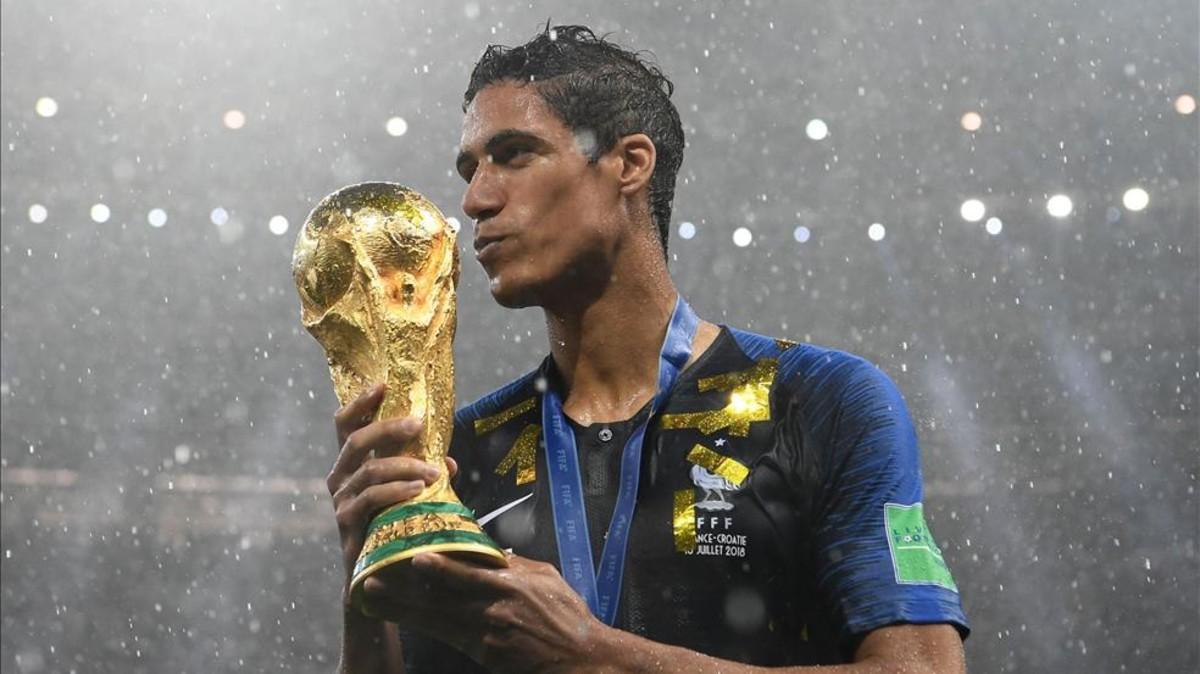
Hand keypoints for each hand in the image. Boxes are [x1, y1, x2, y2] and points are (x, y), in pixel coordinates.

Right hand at [326, 383, 458, 598]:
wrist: (378, 575)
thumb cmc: (394, 527)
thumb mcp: (411, 495)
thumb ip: (425, 474)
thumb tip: (450, 461)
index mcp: (352, 464)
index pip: (346, 425)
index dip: (360, 402)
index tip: (381, 384)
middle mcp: (341, 477)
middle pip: (356, 440)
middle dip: (388, 427)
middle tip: (418, 423)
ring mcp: (341, 500)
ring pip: (369, 470)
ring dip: (405, 466)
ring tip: (433, 472)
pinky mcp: (347, 523)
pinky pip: (371, 499)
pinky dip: (396, 490)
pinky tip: (418, 491)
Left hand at [363, 553, 609, 673]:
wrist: (581, 657)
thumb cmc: (567, 616)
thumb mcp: (546, 578)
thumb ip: (515, 564)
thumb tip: (490, 551)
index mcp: (511, 584)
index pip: (468, 571)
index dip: (440, 567)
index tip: (414, 557)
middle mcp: (494, 608)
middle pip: (441, 597)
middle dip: (405, 590)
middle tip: (373, 580)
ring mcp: (486, 633)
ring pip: (436, 618)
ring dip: (403, 609)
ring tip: (376, 598)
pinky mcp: (484, 653)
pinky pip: (448, 635)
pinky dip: (425, 626)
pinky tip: (405, 619)